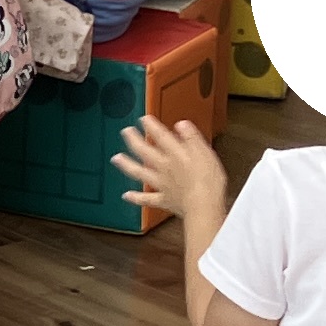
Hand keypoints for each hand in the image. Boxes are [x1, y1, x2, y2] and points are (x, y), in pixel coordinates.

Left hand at [111, 114, 229, 228]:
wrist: (203, 206)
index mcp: (175, 154)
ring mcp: (162, 184)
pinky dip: (135, 198)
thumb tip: (181, 124)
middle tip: (126, 131)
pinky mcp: (164, 200)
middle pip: (144, 151)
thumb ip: (192, 137)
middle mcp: (164, 167)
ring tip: (117, 158)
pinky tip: (127, 196)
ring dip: (127, 164)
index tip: (144, 119)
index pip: (160, 135)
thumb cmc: (208, 181)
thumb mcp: (205, 152)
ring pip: (139, 172)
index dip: (150, 125)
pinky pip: (146, 199)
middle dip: (133, 140)